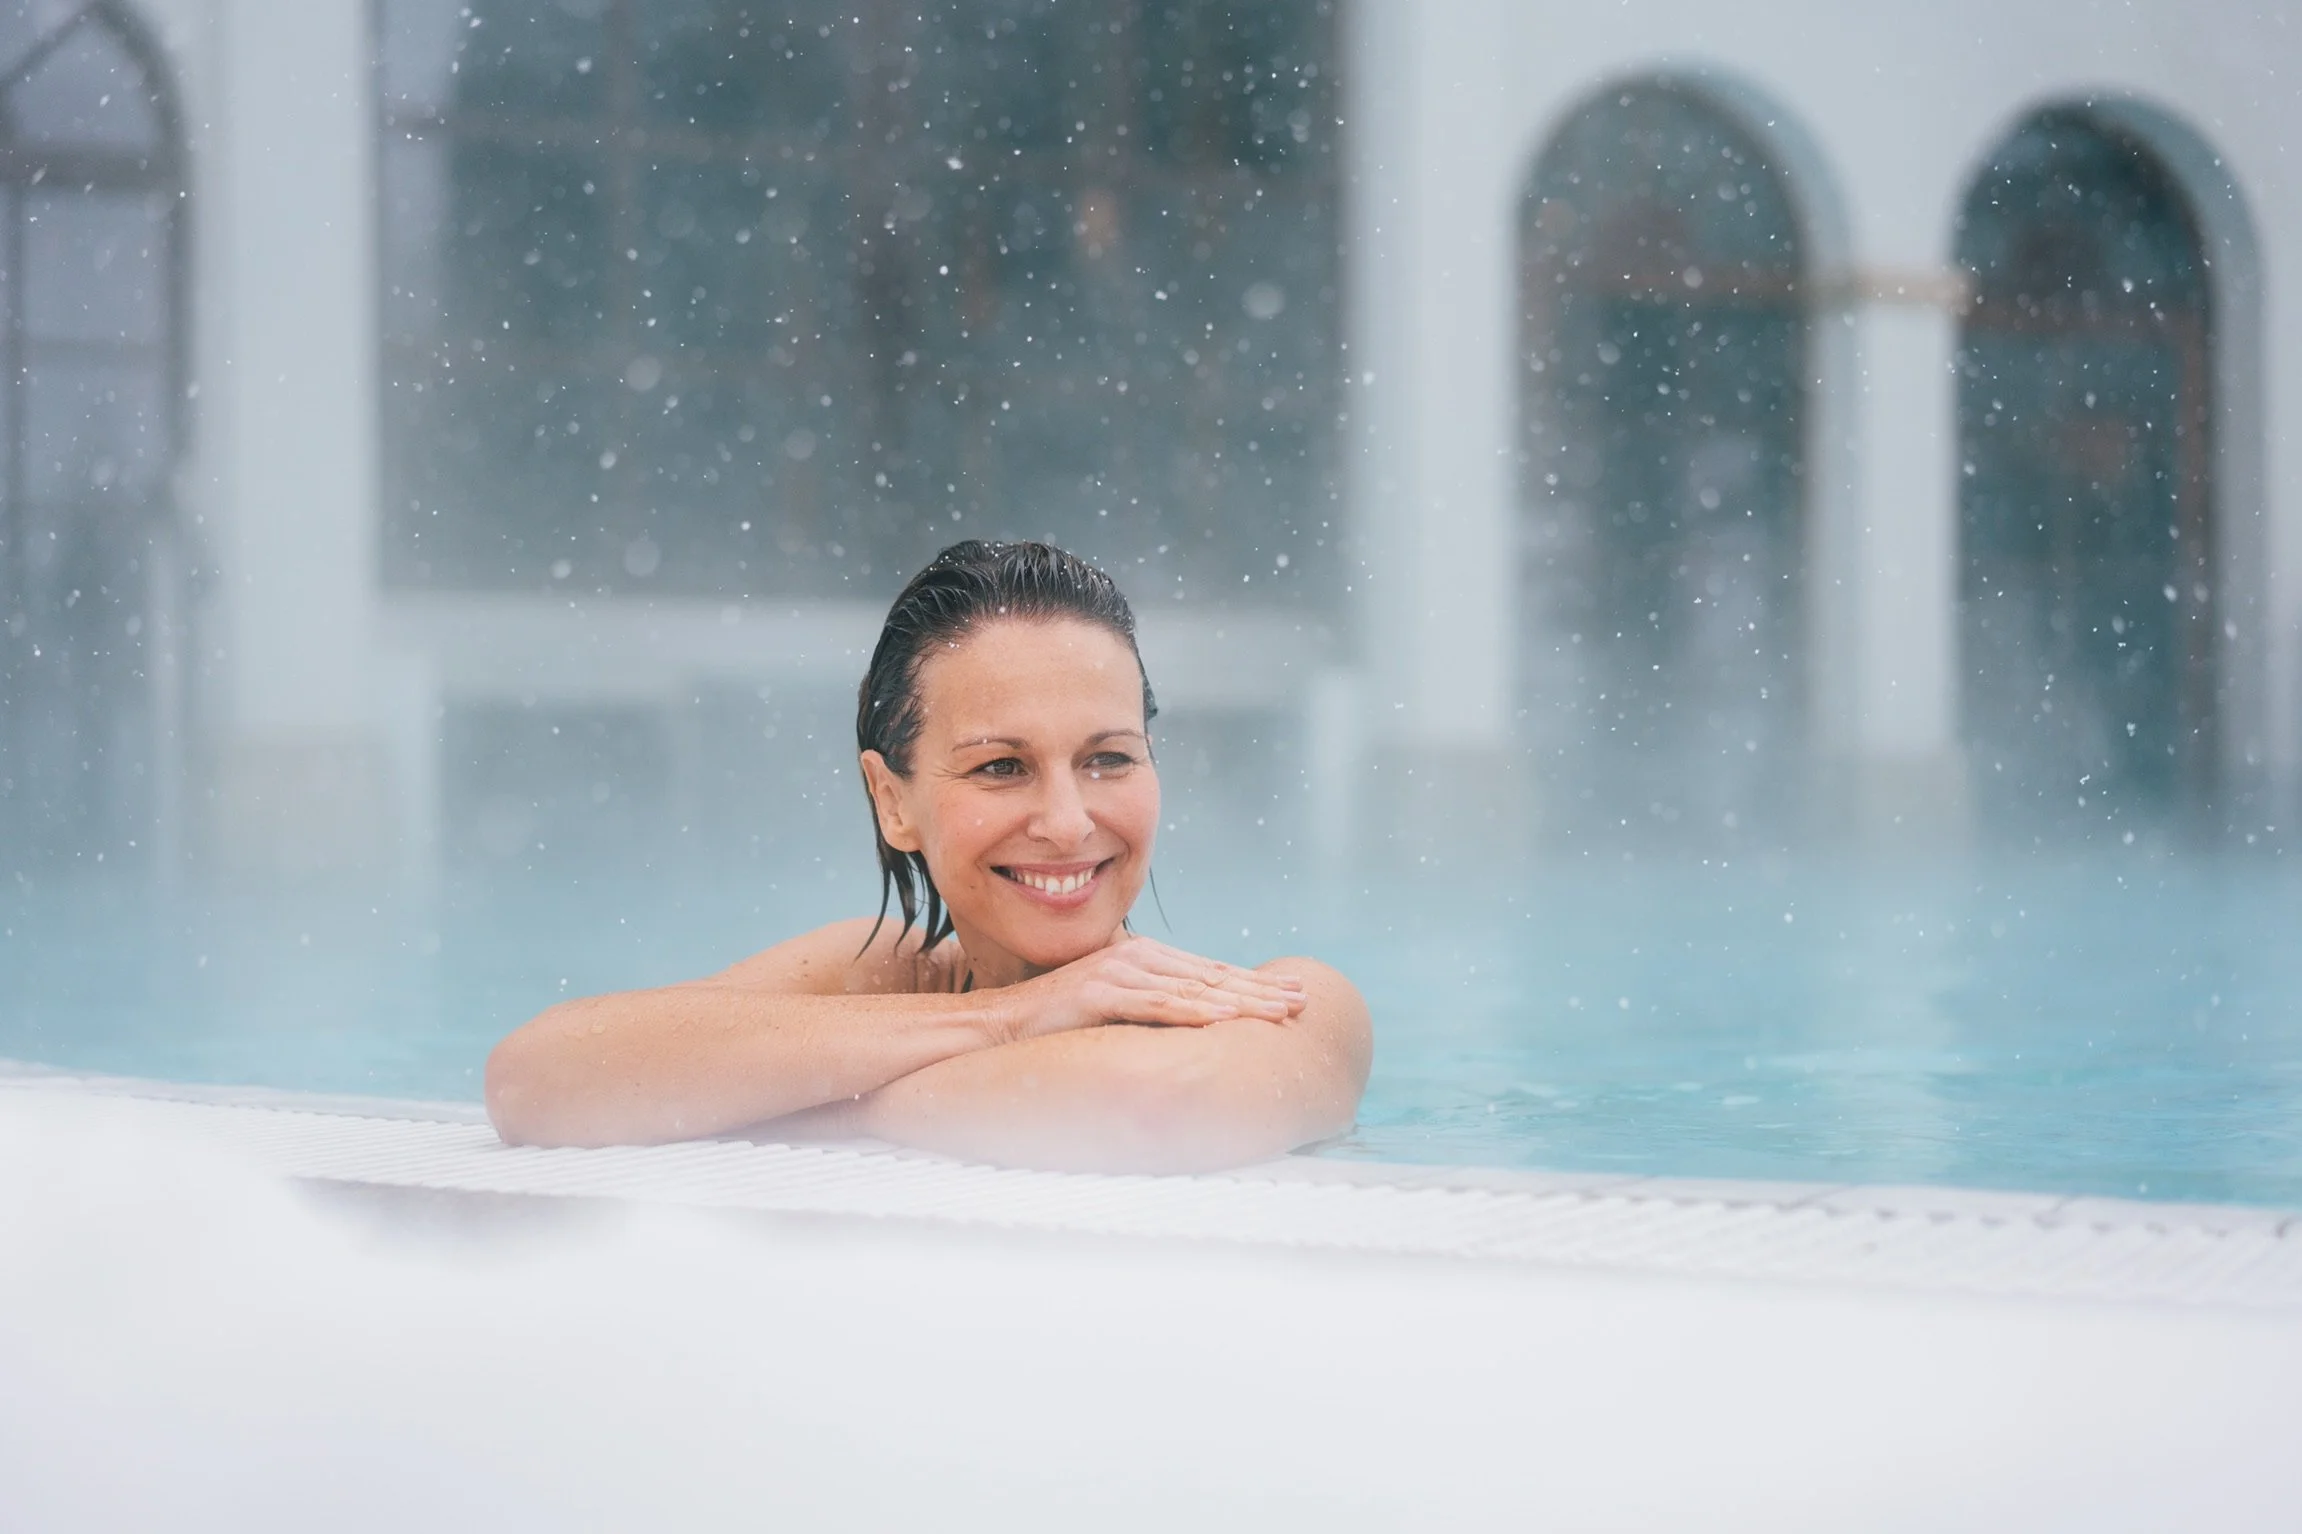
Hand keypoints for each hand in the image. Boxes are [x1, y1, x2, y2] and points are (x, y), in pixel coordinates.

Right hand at [993, 937, 1306, 1041]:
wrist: (1001, 1023)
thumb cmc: (1056, 1021)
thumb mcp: (1112, 1008)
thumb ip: (1148, 1007)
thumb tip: (1190, 1028)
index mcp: (1143, 958)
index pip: (1210, 972)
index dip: (1253, 982)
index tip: (1290, 992)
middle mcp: (1138, 958)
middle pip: (1212, 976)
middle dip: (1261, 989)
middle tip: (1303, 999)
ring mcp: (1120, 973)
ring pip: (1195, 989)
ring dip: (1243, 1001)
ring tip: (1280, 1011)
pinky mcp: (1103, 993)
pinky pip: (1159, 1005)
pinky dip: (1197, 1012)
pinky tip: (1227, 1019)